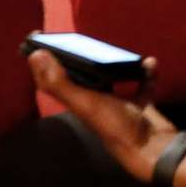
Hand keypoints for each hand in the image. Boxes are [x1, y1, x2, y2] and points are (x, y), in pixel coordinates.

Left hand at [26, 51, 183, 184]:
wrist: (150, 147)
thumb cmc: (114, 125)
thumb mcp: (85, 102)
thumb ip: (60, 82)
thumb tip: (35, 56)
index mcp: (78, 100)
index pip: (54, 79)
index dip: (44, 62)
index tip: (39, 39)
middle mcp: (94, 102)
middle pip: (82, 77)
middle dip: (81, 58)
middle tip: (80, 39)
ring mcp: (117, 104)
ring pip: (111, 80)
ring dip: (114, 64)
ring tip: (116, 50)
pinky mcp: (139, 105)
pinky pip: (141, 85)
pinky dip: (145, 74)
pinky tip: (149, 63)